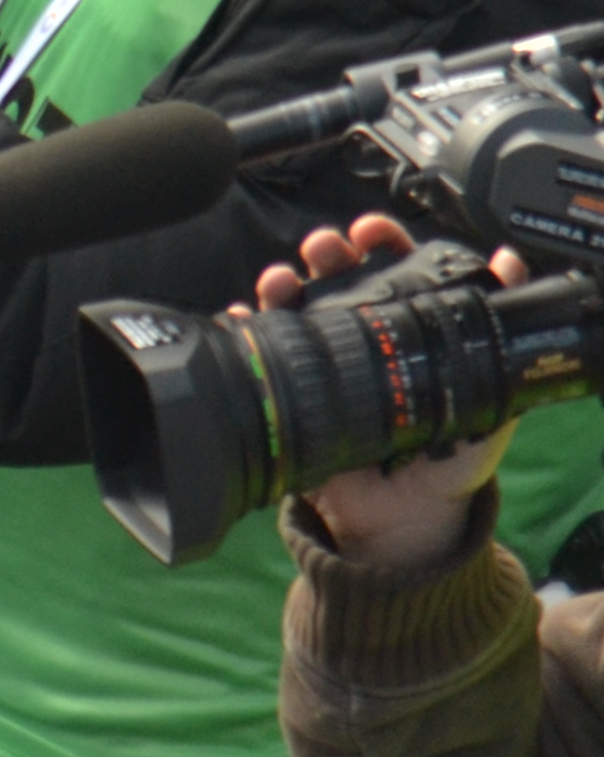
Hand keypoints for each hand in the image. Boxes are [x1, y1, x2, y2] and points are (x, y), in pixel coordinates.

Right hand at [268, 216, 519, 568]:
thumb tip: (513, 271)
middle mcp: (359, 337)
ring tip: (282, 280)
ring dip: (282, 280)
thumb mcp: (488, 402)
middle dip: (327, 251)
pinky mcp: (287, 388)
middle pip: (336, 277)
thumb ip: (498, 346)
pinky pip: (257, 349)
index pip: (392, 271)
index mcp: (405, 333)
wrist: (403, 523)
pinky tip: (243, 316)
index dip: (381, 244)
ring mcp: (320, 360)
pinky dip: (244, 326)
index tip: (374, 233)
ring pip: (292, 302)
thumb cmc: (449, 464)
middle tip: (328, 249)